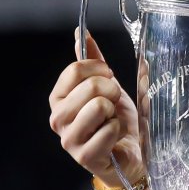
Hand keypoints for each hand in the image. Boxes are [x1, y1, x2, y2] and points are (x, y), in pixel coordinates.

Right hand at [48, 28, 143, 185]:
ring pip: (98, 107)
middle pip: (90, 87)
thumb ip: (93, 60)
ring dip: (114, 113)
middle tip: (114, 103)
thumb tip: (81, 33)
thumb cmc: (117, 119)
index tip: (109, 77)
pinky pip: (109, 130)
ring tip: (112, 121)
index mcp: (59, 98)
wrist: (131, 153)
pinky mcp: (84, 156)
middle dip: (111, 91)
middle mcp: (58, 118)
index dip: (100, 69)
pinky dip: (118, 130)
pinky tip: (114, 138)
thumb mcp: (108, 85)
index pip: (75, 70)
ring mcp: (69, 139)